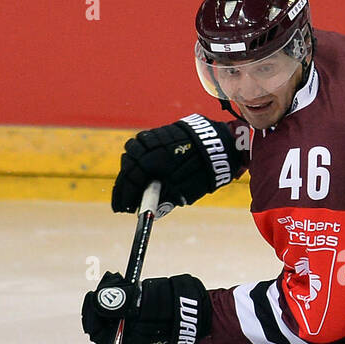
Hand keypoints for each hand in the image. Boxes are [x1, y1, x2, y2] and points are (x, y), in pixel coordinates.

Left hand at [81, 271, 211, 343]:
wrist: (194, 307)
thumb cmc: (171, 308)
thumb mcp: (144, 304)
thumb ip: (120, 302)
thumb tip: (96, 300)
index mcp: (126, 336)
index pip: (97, 332)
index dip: (90, 315)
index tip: (91, 296)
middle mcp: (127, 331)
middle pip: (101, 319)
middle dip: (99, 300)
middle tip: (107, 282)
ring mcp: (132, 321)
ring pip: (110, 308)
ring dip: (108, 292)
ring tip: (116, 277)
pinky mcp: (138, 309)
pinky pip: (121, 302)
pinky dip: (118, 290)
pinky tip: (122, 279)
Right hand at [111, 114, 241, 213]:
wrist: (222, 144)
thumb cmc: (206, 170)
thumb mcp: (186, 191)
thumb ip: (166, 200)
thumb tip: (153, 212)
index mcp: (154, 163)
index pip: (130, 180)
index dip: (124, 197)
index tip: (122, 209)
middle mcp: (151, 147)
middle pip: (127, 165)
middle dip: (124, 185)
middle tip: (124, 201)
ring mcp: (156, 136)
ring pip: (132, 149)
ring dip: (129, 165)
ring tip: (132, 181)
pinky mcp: (163, 131)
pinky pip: (144, 140)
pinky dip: (138, 152)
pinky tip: (142, 164)